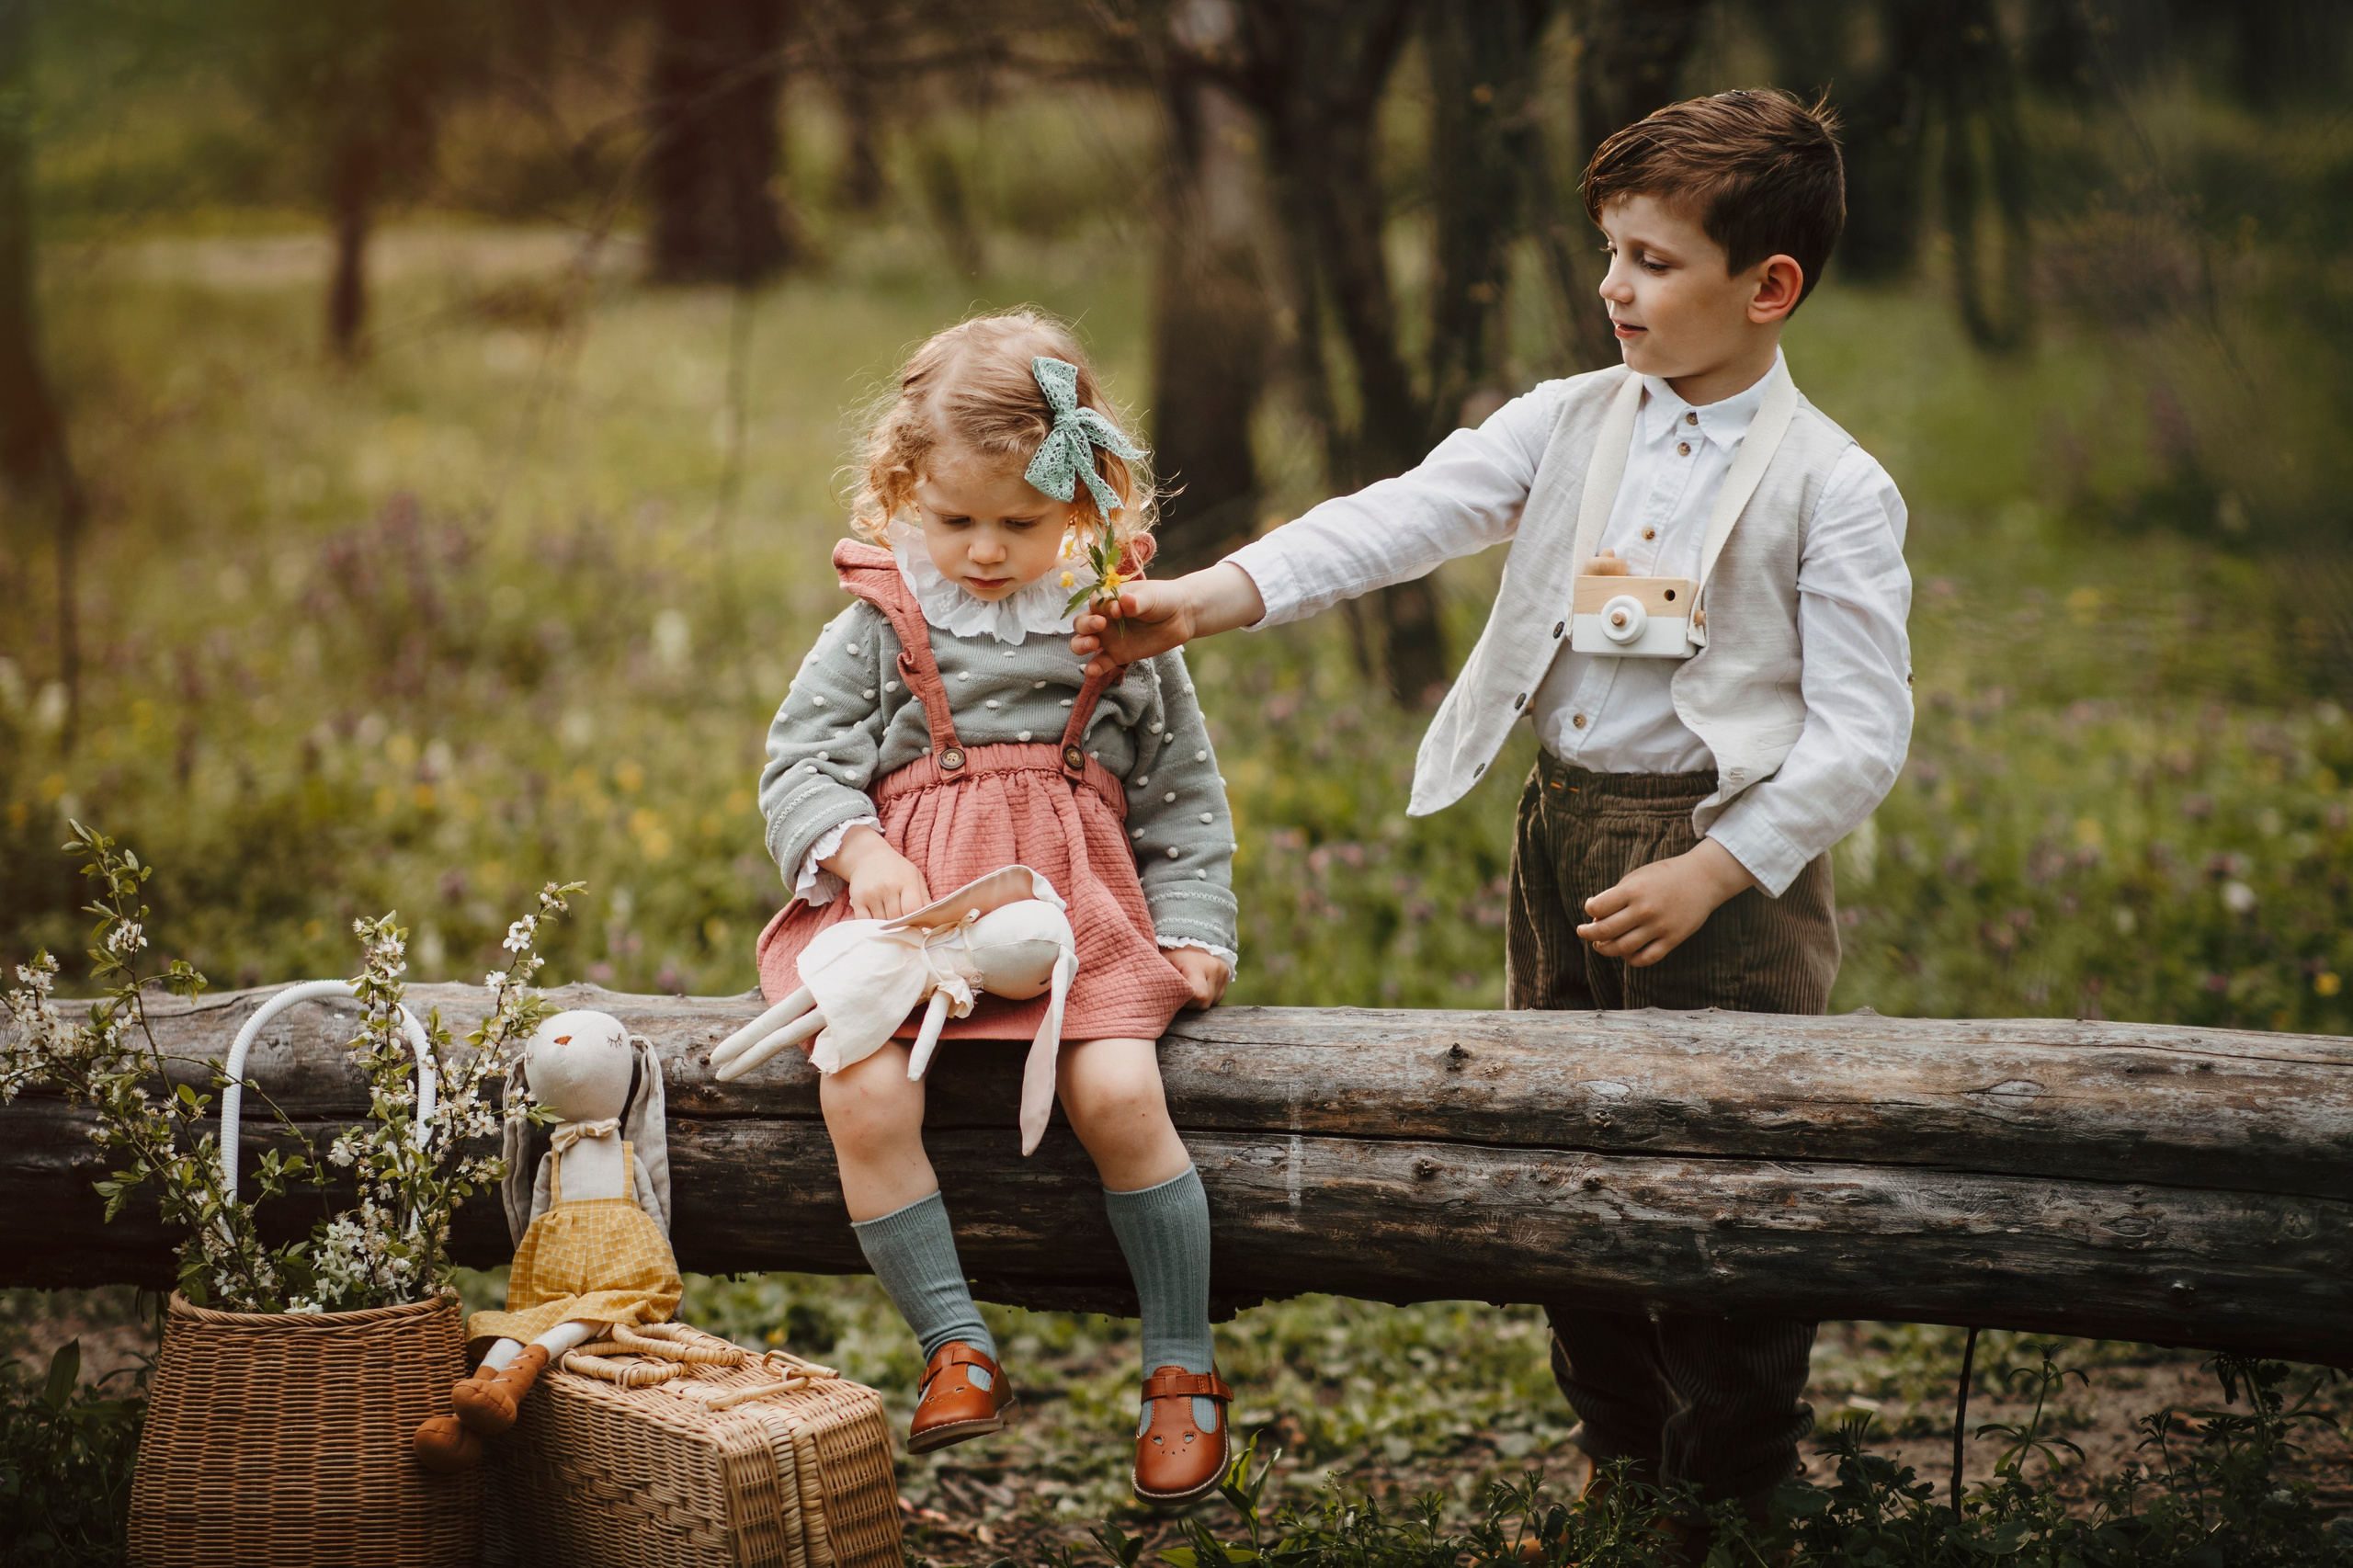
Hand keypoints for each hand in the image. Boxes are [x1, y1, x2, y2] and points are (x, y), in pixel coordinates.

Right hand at [824, 826, 931, 920]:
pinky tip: (878, 924)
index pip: (912, 909)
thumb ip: (925, 899)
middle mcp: (887, 887)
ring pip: (882, 922)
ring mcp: (871, 894)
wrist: (868, 857)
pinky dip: (872, 927)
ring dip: (888, 927)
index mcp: (906, 881)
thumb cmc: (897, 870)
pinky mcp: (857, 900)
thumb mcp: (915, 877)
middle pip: (897, 919)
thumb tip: (933, 921)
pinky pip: (865, 922)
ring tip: (892, 924)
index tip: (917, 925)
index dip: (916, 921)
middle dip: (902, 926)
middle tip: (905, 927)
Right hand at [1071, 562, 1265, 678]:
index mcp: (1110, 599)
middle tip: (1100, 625)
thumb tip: (1125, 602)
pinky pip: (1101, 663)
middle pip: (1081, 623)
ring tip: (1093, 645)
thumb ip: (1137, 602)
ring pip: (1083, 643)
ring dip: (1081, 644)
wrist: (1182, 615)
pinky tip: (1092, 671)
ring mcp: (1109, 638)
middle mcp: (1105, 618)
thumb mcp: (1151, 597)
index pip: (1095, 602)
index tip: (1118, 609)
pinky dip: (1094, 668)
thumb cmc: (1163, 599)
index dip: (1101, 606)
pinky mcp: (1118, 655)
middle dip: (1086, 625)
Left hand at [1163, 946, 1230, 1009]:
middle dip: (1191, 1002)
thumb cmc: (1171, 953)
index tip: (1178, 994)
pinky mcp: (1227, 974)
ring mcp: (1223, 972)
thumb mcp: (1163, 964)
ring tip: (1189, 985)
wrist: (1188, 937)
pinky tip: (1198, 985)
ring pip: (1211, 1002)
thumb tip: (1163, 1001)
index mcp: (1197, 966)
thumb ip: (1165, 982)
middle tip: (1180, 990)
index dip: (1187, 1001)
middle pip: (1204, 1003)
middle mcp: (1215, 969)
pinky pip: (1216, 997)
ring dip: (1199, 1000)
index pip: (1200, 996)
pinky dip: (1206, 996)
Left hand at [1575, 838, 1756, 967]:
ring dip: (1605, 949)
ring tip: (1600, 945)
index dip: (1589, 909)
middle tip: (1583, 932)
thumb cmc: (1664, 876)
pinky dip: (1630, 959)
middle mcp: (1645, 909)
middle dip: (1588, 934)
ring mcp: (1660, 926)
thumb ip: (1616, 895)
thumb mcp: (1637, 877)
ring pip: (1622, 948)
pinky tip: (1625, 953)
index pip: (1598, 908)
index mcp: (1633, 890)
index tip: (1591, 908)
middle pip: (1605, 931)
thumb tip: (1594, 917)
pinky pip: (1645, 958)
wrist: (1703, 879)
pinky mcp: (1673, 939)